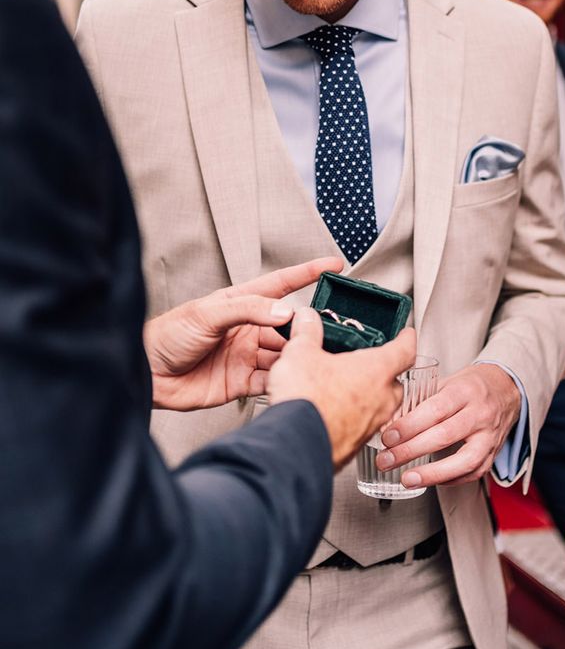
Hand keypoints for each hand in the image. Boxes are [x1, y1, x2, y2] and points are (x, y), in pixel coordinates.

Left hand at [145, 257, 342, 410]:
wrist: (146, 373)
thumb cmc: (167, 335)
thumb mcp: (207, 313)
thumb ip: (248, 310)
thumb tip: (286, 311)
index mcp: (240, 304)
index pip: (281, 285)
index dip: (307, 273)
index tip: (334, 265)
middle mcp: (248, 329)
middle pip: (288, 327)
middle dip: (305, 329)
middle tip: (322, 334)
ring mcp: (247, 356)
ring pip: (283, 355)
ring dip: (295, 358)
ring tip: (306, 360)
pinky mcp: (241, 382)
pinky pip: (270, 381)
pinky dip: (281, 382)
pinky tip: (287, 381)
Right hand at [269, 308, 415, 470]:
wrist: (296, 446)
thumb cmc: (308, 401)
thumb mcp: (301, 353)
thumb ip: (307, 333)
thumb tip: (306, 320)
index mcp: (376, 371)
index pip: (404, 350)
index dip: (407, 340)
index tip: (407, 335)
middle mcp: (380, 400)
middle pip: (396, 384)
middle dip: (387, 375)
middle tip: (372, 367)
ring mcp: (370, 426)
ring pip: (380, 409)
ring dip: (368, 399)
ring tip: (347, 392)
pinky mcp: (355, 447)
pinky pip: (361, 429)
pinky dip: (352, 420)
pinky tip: (332, 417)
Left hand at [375, 363, 520, 487]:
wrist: (506, 389)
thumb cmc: (469, 386)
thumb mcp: (444, 383)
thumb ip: (418, 401)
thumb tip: (388, 423)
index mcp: (464, 391)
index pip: (435, 409)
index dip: (409, 426)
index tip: (387, 437)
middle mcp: (480, 414)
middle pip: (445, 436)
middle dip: (411, 451)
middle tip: (386, 460)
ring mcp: (489, 436)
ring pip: (465, 460)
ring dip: (433, 474)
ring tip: (407, 479)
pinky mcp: (494, 454)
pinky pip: (474, 472)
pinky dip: (450, 479)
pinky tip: (431, 480)